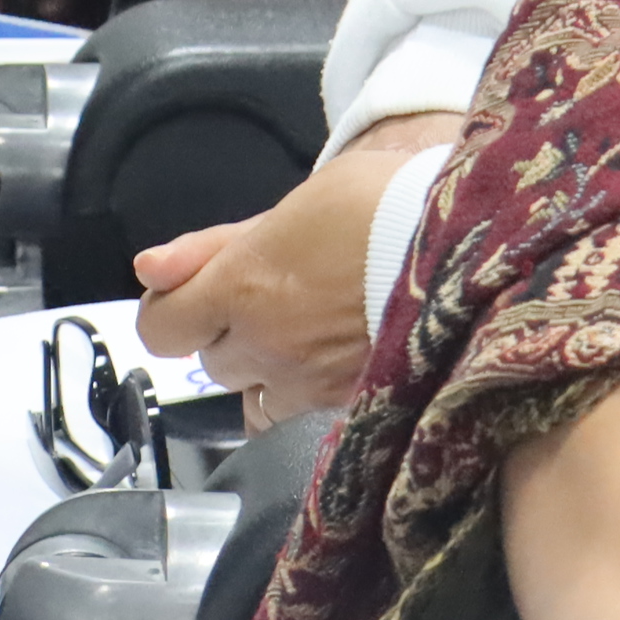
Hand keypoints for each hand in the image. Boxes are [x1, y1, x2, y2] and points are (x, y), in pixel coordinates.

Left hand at [130, 113, 463, 415]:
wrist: (470, 245)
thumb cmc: (386, 206)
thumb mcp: (294, 206)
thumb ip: (215, 245)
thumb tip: (149, 268)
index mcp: (243, 285)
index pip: (160, 328)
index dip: (169, 311)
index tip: (192, 294)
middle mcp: (267, 343)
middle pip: (211, 363)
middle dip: (227, 336)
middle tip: (270, 300)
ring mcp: (309, 382)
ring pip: (253, 401)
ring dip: (264, 374)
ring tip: (301, 338)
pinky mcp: (350, 403)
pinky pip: (302, 413)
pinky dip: (306, 394)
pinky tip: (332, 361)